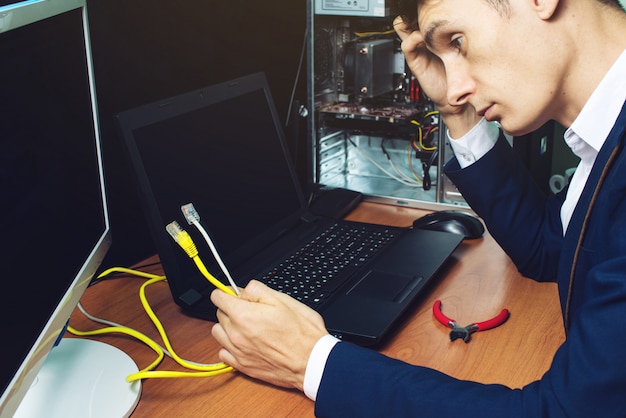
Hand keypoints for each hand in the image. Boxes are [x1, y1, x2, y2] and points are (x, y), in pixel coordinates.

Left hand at [210, 280, 328, 390]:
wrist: (312, 362)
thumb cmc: (302, 333)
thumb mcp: (283, 300)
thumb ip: (257, 290)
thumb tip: (243, 290)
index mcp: (244, 315)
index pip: (218, 297)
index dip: (227, 291)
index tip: (234, 293)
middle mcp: (236, 334)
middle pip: (219, 313)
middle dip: (231, 308)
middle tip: (251, 310)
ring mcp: (238, 352)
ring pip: (218, 332)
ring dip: (228, 327)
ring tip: (246, 327)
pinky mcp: (242, 366)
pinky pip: (223, 352)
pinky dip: (230, 346)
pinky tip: (244, 343)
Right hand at [393, 16, 480, 137]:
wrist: (458, 97)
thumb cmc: (464, 73)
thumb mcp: (466, 48)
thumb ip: (461, 33)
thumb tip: (469, 15)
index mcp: (435, 34)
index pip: (425, 14)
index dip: (427, 8)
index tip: (435, 4)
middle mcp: (425, 39)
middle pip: (410, 17)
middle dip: (416, 12)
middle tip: (424, 10)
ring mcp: (419, 49)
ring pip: (403, 28)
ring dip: (410, 23)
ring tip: (422, 23)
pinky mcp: (416, 61)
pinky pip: (407, 45)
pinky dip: (413, 39)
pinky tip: (423, 39)